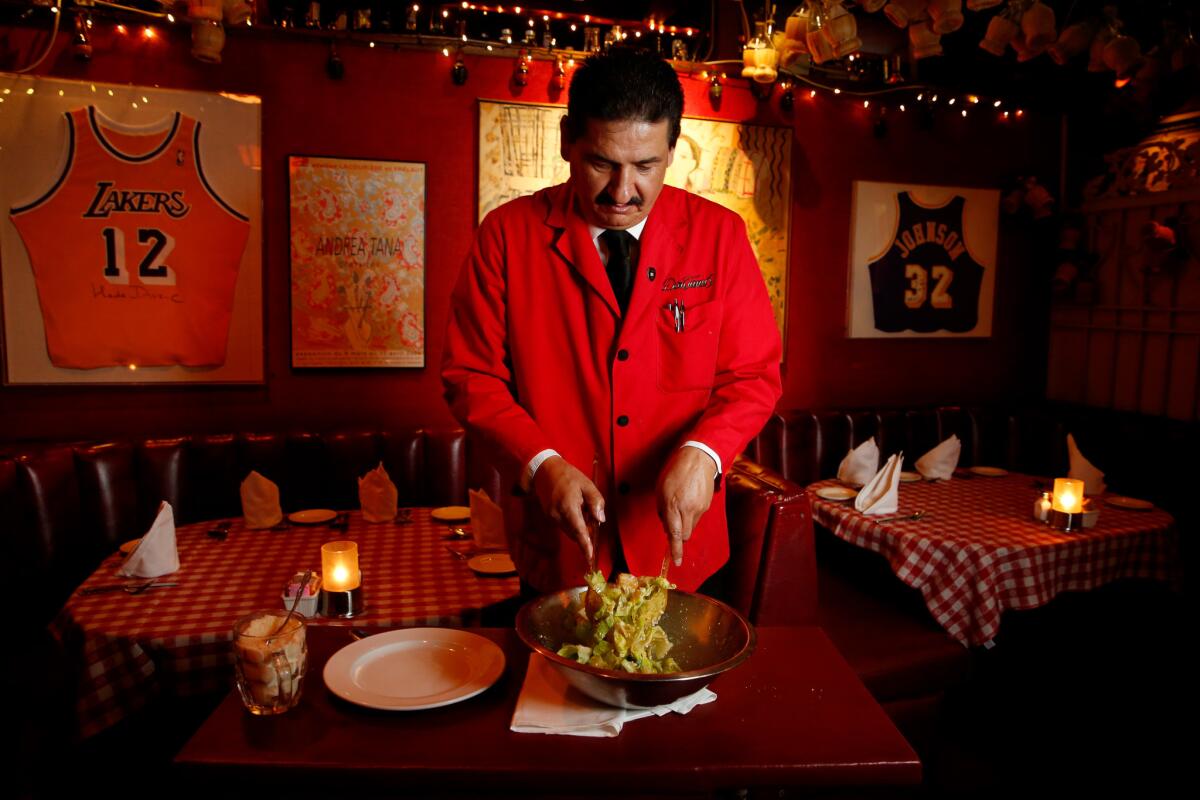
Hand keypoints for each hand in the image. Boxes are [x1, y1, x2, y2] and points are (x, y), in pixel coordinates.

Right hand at [532, 456, 604, 564]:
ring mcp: (551, 516)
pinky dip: (572, 523)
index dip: (585, 546)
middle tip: (594, 521)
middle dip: (585, 534)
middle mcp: (557, 515)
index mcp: (568, 507)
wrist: (544, 470)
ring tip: (583, 509)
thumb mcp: (587, 485)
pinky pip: (564, 525)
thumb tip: (600, 520)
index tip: (590, 558)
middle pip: (574, 533)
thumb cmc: (568, 476)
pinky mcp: (549, 516)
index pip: (579, 531)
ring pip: (569, 530)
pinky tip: (575, 509)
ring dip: (579, 528)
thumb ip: (596, 502)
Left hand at [655, 447, 716, 565]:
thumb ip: (662, 510)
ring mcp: (699, 508)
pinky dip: (690, 515)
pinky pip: (697, 517)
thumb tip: (666, 525)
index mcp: (673, 506)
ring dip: (684, 524)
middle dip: (678, 536)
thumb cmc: (676, 471)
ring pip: (691, 527)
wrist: (699, 459)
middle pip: (685, 535)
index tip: (675, 562)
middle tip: (672, 525)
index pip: (675, 534)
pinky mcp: (706, 505)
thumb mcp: (660, 490)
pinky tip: (687, 501)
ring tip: (680, 506)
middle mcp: (688, 510)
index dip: (675, 550)